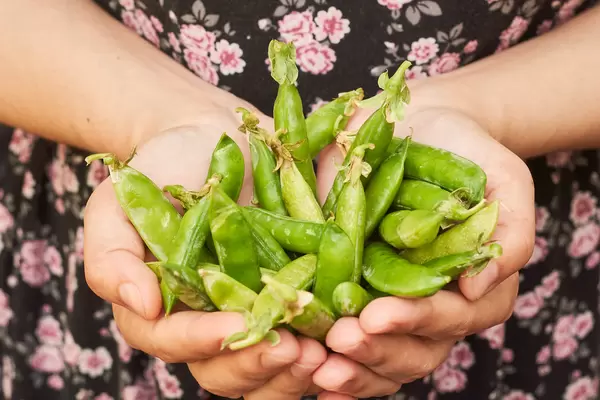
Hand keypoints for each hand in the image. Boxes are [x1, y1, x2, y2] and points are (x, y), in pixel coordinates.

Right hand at [83, 108, 326, 398]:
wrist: (213, 136)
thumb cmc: (161, 169)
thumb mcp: (119, 204)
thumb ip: (112, 255)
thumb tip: (142, 304)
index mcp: (164, 309)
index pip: (174, 343)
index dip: (202, 341)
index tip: (235, 326)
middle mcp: (210, 322)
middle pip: (226, 372)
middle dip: (257, 365)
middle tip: (293, 350)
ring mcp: (255, 314)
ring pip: (268, 373)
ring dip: (296, 372)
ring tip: (326, 352)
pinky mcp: (292, 299)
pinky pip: (308, 340)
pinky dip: (328, 349)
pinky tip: (349, 336)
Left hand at [313, 107, 534, 397]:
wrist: (415, 125)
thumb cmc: (465, 149)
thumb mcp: (503, 178)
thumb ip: (511, 230)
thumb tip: (477, 286)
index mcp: (471, 284)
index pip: (452, 319)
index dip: (417, 322)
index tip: (378, 316)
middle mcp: (431, 302)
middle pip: (414, 349)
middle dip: (378, 350)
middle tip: (342, 340)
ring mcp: (389, 299)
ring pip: (381, 355)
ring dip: (354, 368)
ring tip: (321, 366)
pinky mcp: (352, 288)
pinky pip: (347, 340)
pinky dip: (332, 364)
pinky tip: (312, 376)